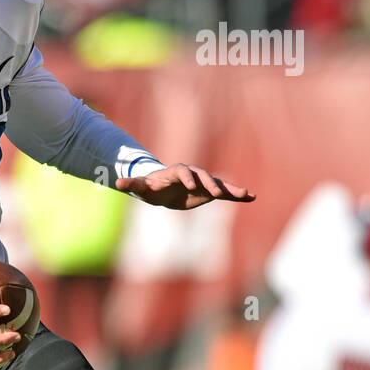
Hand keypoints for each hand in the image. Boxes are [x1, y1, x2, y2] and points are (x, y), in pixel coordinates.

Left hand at [115, 163, 255, 209]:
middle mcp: (192, 175)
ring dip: (231, 188)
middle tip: (217, 193)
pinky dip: (237, 194)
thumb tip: (116, 182)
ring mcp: (203, 182)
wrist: (163, 190)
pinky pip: (225, 193)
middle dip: (210, 183)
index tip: (191, 186)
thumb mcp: (141, 187)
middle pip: (203, 176)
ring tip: (246, 194)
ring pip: (218, 184)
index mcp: (175, 172)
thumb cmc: (150, 187)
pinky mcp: (209, 192)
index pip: (182, 171)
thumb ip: (131, 184)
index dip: (186, 177)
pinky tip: (252, 197)